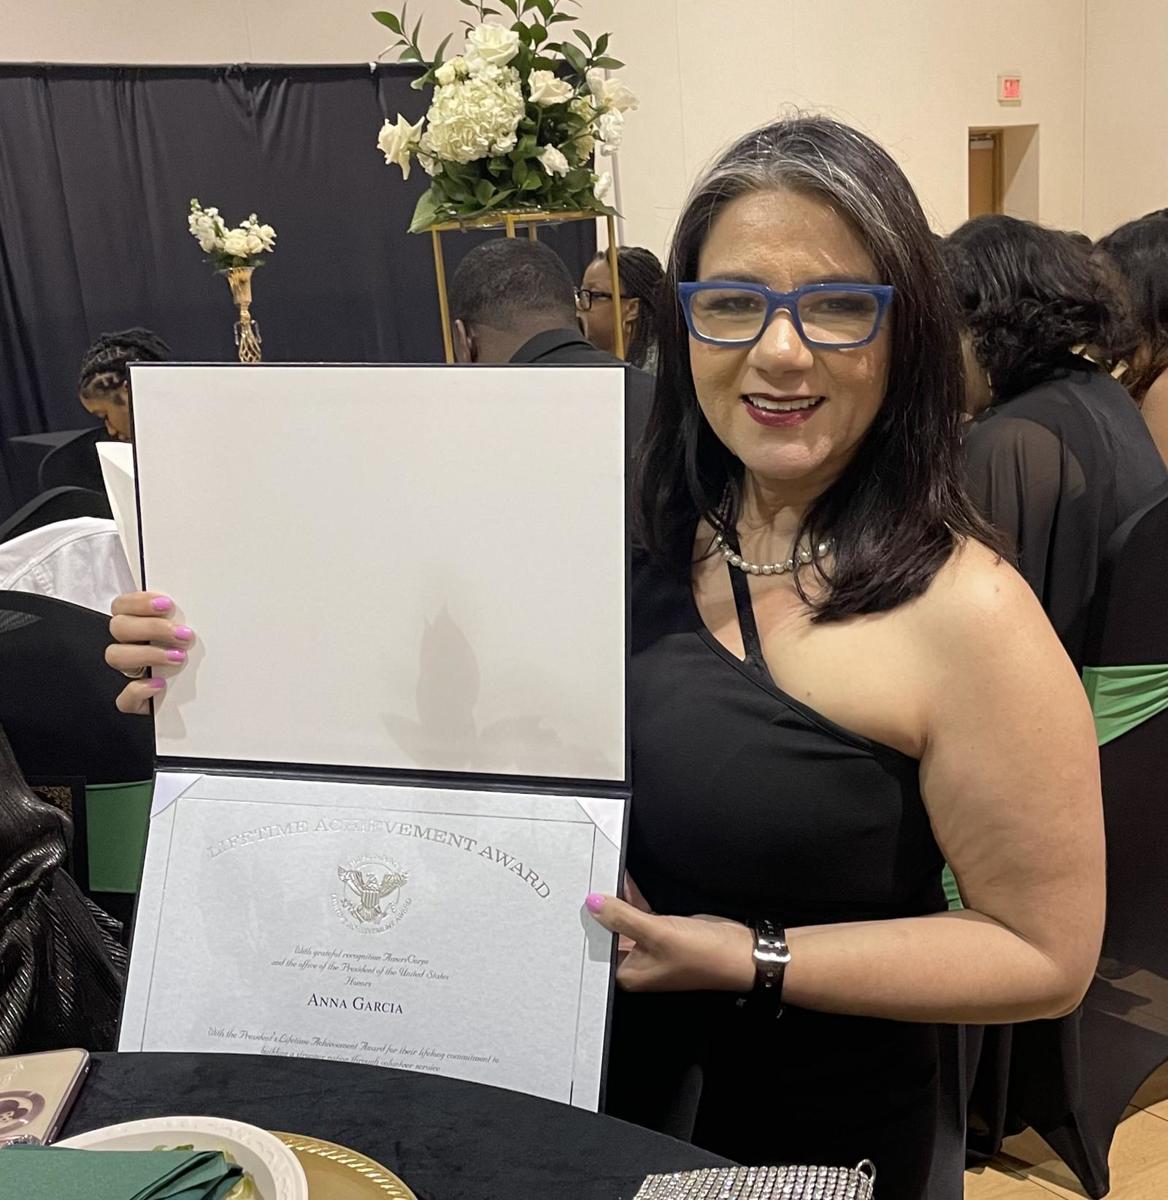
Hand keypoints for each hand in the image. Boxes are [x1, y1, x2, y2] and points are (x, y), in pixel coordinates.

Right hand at [105, 592, 193, 713]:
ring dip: (147, 654)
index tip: (167, 604)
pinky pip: (124, 698)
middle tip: (182, 634)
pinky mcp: (137, 701)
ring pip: (116, 657)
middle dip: (151, 627)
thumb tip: (197, 605)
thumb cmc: (202, 656)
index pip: (122, 605)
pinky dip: (138, 691)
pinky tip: (159, 685)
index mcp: (141, 625)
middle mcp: (132, 646)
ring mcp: (132, 673)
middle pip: (119, 627)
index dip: (138, 602)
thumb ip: (187, 617)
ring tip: (178, 657)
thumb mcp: (196, 631)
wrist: (211, 695)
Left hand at [586, 894, 754, 992]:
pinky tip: (622, 880)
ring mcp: (649, 947)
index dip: (586, 926)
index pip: (596, 949)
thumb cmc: (702, 955)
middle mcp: (636, 963)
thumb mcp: (657, 932)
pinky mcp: (662, 932)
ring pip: (624, 921)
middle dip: (599, 911)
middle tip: (583, 883)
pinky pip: (639, 913)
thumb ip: (623, 916)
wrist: (741, 953)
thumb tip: (594, 903)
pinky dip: (631, 899)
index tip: (573, 903)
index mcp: (629, 974)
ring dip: (615, 901)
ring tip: (599, 875)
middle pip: (608, 934)